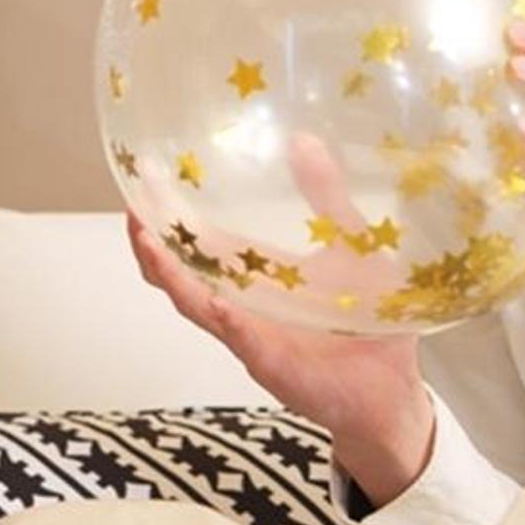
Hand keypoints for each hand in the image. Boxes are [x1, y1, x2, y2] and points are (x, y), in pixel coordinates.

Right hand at [129, 147, 434, 505]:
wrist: (391, 387)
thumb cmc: (370, 318)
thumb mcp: (351, 242)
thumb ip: (326, 195)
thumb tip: (303, 138)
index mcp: (255, 273)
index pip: (199, 239)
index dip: (168, 209)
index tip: (145, 172)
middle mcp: (241, 303)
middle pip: (180, 268)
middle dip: (151, 235)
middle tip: (134, 199)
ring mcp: (249, 334)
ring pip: (194, 303)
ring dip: (169, 274)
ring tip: (147, 242)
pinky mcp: (271, 363)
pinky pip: (241, 340)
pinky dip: (225, 320)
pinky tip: (214, 303)